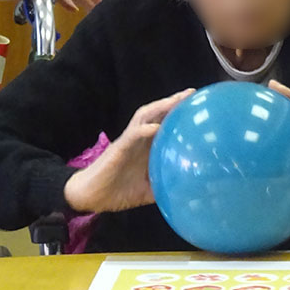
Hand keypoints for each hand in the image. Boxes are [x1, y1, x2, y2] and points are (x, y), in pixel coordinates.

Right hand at [64, 89, 193, 212]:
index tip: (197, 106)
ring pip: (144, 117)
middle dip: (173, 102)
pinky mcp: (118, 148)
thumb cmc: (117, 191)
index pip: (164, 124)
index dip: (178, 114)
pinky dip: (144, 129)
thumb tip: (186, 193)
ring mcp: (128, 141)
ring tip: (176, 100)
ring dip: (160, 107)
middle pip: (156, 114)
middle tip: (192, 93)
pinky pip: (132, 134)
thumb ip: (164, 187)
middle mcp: (139, 140)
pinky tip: (156, 127)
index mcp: (146, 147)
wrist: (91, 197)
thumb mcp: (147, 191)